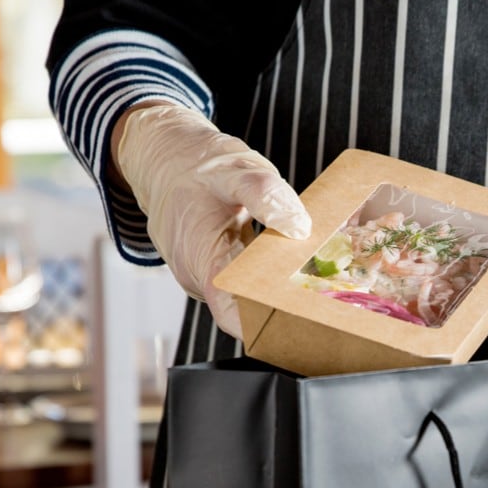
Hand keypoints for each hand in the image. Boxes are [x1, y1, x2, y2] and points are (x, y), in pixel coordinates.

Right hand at [112, 103, 311, 337]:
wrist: (163, 159)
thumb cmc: (194, 166)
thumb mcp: (235, 169)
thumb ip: (266, 195)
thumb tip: (299, 227)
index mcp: (201, 258)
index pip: (233, 314)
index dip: (265, 326)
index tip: (301, 328)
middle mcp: (198, 277)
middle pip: (242, 310)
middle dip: (279, 308)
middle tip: (323, 304)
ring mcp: (203, 277)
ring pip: (241, 297)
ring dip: (271, 292)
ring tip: (312, 286)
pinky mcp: (210, 271)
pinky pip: (238, 284)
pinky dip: (261, 278)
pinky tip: (285, 266)